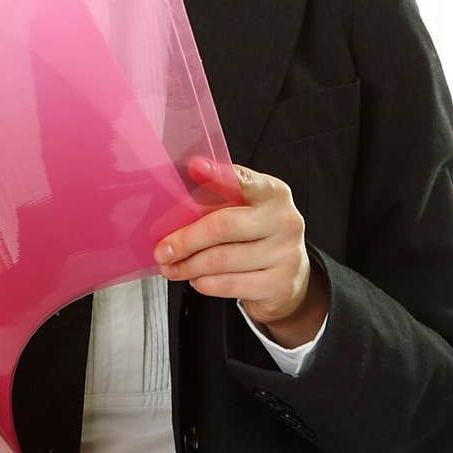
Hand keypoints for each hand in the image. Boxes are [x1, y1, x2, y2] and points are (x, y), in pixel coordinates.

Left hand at [153, 156, 328, 344]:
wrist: (290, 275)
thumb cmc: (257, 235)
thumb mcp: (245, 209)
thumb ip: (219, 198)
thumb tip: (184, 184)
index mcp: (273, 193)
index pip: (243, 181)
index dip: (218, 174)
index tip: (194, 167)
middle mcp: (284, 220)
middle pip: (223, 226)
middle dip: (186, 240)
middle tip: (162, 250)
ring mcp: (285, 254)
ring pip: (222, 260)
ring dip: (188, 266)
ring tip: (172, 267)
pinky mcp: (280, 284)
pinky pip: (230, 285)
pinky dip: (205, 283)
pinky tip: (197, 279)